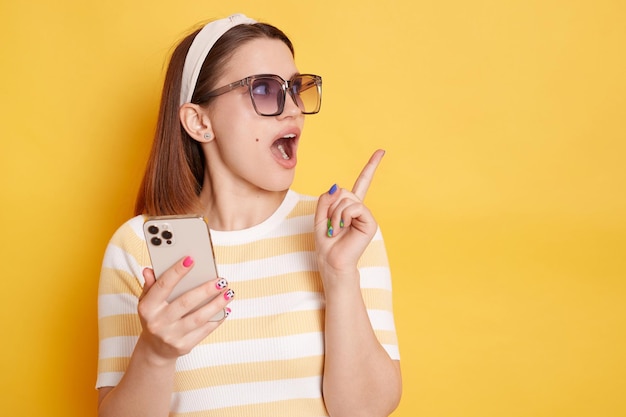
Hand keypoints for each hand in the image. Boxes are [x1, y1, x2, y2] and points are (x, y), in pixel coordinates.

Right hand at [137, 256, 233, 361]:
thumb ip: (151, 285)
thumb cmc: (155, 318)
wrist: (155, 350)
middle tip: (221, 280)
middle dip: (206, 290)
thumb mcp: (147, 302)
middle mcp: (158, 322)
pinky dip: (217, 319)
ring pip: (198, 318)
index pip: (163, 286)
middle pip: (186, 302)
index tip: (191, 259)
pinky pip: (205, 331)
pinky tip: (226, 309)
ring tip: (229, 292)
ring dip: (216, 304)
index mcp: (148, 308)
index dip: (177, 272)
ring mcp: (171, 336)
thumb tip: (149, 270)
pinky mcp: (184, 346)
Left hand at [314, 149, 384, 276]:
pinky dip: (343, 217)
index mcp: (349, 206)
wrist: (332, 261)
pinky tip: (343, 228)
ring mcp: (366, 215)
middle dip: (331, 206)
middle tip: (331, 225)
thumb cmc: (326, 243)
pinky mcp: (370, 222)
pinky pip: (354, 207)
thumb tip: (337, 187)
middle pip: (344, 190)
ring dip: (335, 214)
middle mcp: (359, 208)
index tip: (381, 151)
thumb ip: (326, 199)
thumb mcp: (319, 216)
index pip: (362, 182)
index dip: (371, 167)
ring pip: (347, 199)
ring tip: (336, 229)